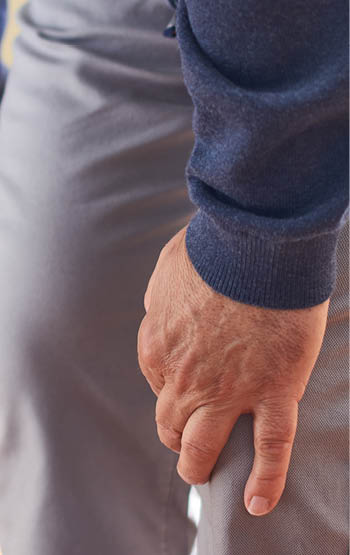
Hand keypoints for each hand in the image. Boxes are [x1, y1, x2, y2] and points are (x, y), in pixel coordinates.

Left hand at [137, 224, 329, 515]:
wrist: (255, 246)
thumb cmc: (212, 249)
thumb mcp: (167, 270)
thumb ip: (160, 297)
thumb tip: (158, 309)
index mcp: (159, 347)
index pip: (158, 383)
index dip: (170, 387)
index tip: (183, 385)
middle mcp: (185, 380)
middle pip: (173, 422)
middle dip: (177, 433)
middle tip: (187, 438)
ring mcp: (229, 392)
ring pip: (205, 446)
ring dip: (200, 464)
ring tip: (204, 474)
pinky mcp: (272, 393)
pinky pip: (270, 449)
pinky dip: (265, 482)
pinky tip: (257, 503)